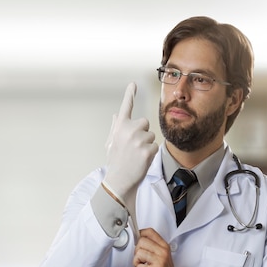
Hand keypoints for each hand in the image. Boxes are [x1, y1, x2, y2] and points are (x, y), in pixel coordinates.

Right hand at [103, 83, 157, 211]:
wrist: (119, 182)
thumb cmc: (115, 162)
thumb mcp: (111, 144)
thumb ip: (115, 128)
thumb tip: (116, 115)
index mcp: (119, 128)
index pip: (125, 108)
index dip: (129, 95)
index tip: (133, 84)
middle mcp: (128, 130)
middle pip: (145, 123)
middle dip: (143, 133)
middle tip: (134, 147)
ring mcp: (138, 140)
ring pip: (151, 135)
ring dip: (147, 145)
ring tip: (136, 156)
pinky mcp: (147, 150)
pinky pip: (155, 146)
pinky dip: (151, 154)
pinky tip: (141, 161)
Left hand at [132, 228, 179, 266]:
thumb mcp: (161, 258)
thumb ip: (152, 248)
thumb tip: (137, 240)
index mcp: (164, 247)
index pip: (150, 232)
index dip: (139, 234)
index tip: (136, 241)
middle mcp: (163, 252)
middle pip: (141, 241)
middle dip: (136, 252)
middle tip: (140, 260)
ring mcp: (160, 261)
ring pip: (138, 253)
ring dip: (136, 263)